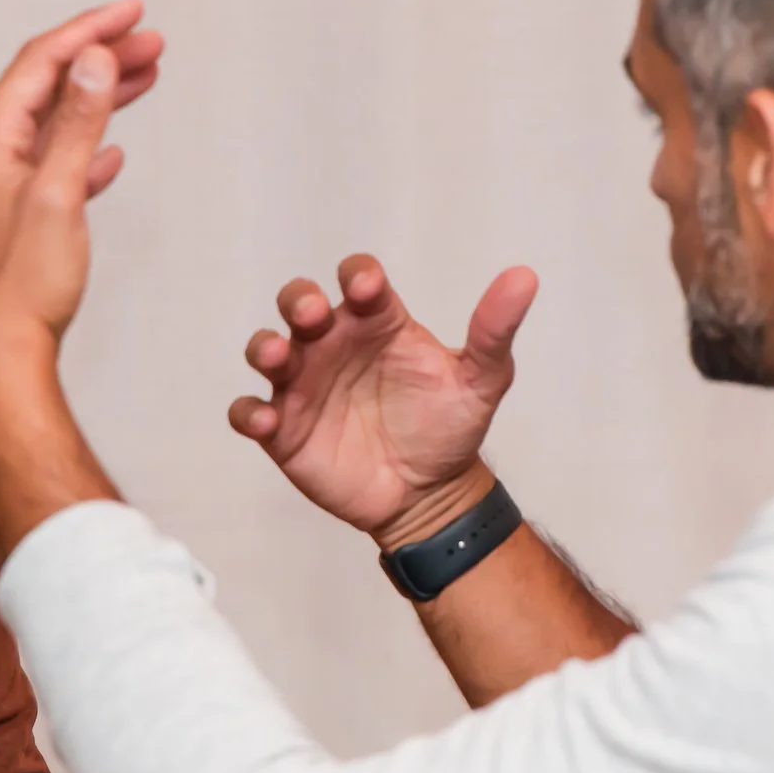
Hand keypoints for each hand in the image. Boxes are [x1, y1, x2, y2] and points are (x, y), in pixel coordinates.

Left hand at [0, 0, 162, 396]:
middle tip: (153, 42)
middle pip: (45, 85)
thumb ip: (79, 123)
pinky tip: (111, 154)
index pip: (41, 62)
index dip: (90, 30)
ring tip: (145, 77)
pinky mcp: (6, 214)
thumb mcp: (60, 196)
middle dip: (100, 58)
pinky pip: (47, 161)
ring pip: (49, 122)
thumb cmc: (23, 286)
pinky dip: (82, 146)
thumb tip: (95, 58)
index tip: (134, 12)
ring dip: (96, 97)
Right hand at [228, 255, 536, 548]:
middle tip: (313, 315)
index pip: (359, 281)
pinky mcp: (284, 429)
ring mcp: (304, 385)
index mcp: (378, 324)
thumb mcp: (480, 379)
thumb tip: (525, 277)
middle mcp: (334, 345)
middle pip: (300, 303)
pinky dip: (248, 412)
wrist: (431, 495)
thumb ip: (494, 331)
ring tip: (278, 357)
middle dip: (300, 301)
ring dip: (264, 346)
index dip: (358, 277)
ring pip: (266, 349)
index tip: (369, 289)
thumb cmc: (449, 428)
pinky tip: (266, 420)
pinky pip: (249, 413)